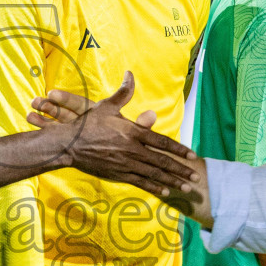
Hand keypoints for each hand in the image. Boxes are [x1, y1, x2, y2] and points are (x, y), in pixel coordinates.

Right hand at [26, 73, 202, 196]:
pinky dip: (154, 187)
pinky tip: (165, 191)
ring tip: (187, 188)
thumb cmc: (88, 124)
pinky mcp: (118, 174)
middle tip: (196, 177)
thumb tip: (130, 74)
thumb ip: (123, 92)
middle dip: (181, 170)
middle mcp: (133, 150)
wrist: (69, 144)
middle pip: (162, 162)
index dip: (179, 149)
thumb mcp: (107, 106)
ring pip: (154, 174)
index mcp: (133, 132)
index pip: (162, 142)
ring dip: (172, 181)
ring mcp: (126, 164)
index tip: (193, 156)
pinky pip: (140, 182)